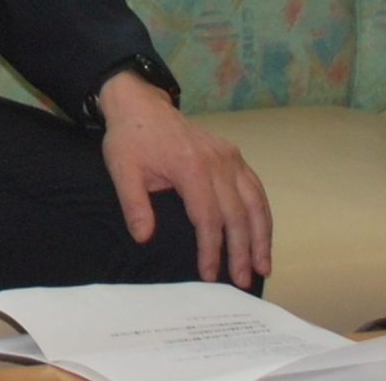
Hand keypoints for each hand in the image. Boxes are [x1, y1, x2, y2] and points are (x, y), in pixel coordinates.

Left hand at [96, 70, 272, 288]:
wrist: (141, 104)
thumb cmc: (131, 139)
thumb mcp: (122, 169)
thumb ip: (134, 204)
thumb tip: (144, 237)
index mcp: (190, 167)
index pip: (207, 218)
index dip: (211, 249)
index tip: (209, 275)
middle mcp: (217, 162)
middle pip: (236, 215)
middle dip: (241, 252)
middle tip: (242, 282)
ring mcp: (229, 157)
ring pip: (255, 202)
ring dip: (262, 236)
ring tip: (262, 266)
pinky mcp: (234, 154)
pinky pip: (255, 187)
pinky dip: (262, 213)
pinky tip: (263, 234)